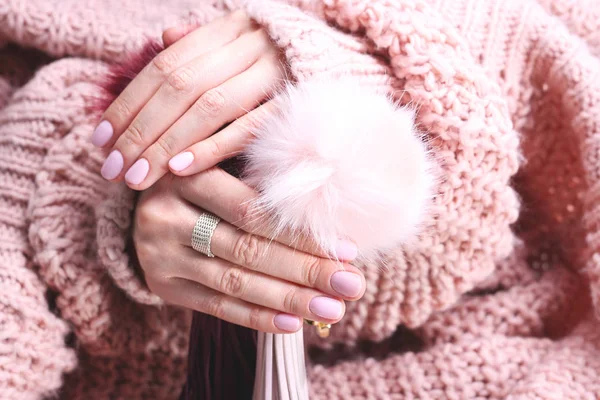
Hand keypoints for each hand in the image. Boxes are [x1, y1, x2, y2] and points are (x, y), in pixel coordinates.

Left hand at [93, 10, 285, 189]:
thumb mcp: (238, 48)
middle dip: (140, 128)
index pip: (164, 65)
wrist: (343, 66)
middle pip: (179, 85)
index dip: (129, 102)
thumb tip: (162, 40)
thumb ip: (200, 47)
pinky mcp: (294, 105)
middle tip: (114, 169)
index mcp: (227, 30)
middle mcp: (247, 45)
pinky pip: (249, 126)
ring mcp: (272, 73)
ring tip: (138, 176)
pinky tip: (182, 169)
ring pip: (208, 105)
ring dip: (168, 142)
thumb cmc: (278, 67)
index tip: (101, 139)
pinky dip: (213, 147)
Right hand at [134, 169, 364, 332]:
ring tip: (332, 310)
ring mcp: (159, 253)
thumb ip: (265, 186)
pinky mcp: (161, 284)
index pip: (252, 211)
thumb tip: (333, 225)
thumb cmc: (206, 183)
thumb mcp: (226, 167)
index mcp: (188, 174)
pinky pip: (214, 306)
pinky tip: (292, 324)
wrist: (150, 207)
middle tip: (352, 286)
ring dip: (288, 299)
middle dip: (305, 270)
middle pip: (246, 248)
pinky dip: (256, 317)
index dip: (300, 233)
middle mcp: (166, 214)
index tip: (348, 251)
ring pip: (233, 281)